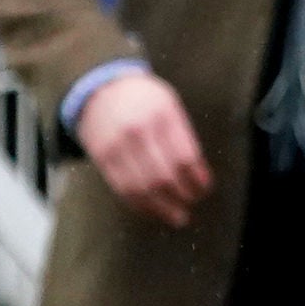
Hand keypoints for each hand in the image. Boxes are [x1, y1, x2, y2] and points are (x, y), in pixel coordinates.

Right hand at [76, 71, 212, 227]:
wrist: (99, 89)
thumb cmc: (143, 99)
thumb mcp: (169, 104)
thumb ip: (183, 136)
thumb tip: (198, 174)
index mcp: (162, 115)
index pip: (185, 157)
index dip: (197, 179)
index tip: (205, 189)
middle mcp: (138, 132)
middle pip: (164, 176)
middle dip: (182, 195)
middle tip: (192, 202)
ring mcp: (117, 147)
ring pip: (143, 188)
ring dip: (163, 208)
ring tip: (178, 216)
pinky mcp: (102, 159)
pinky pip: (123, 189)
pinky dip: (141, 205)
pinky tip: (154, 210)